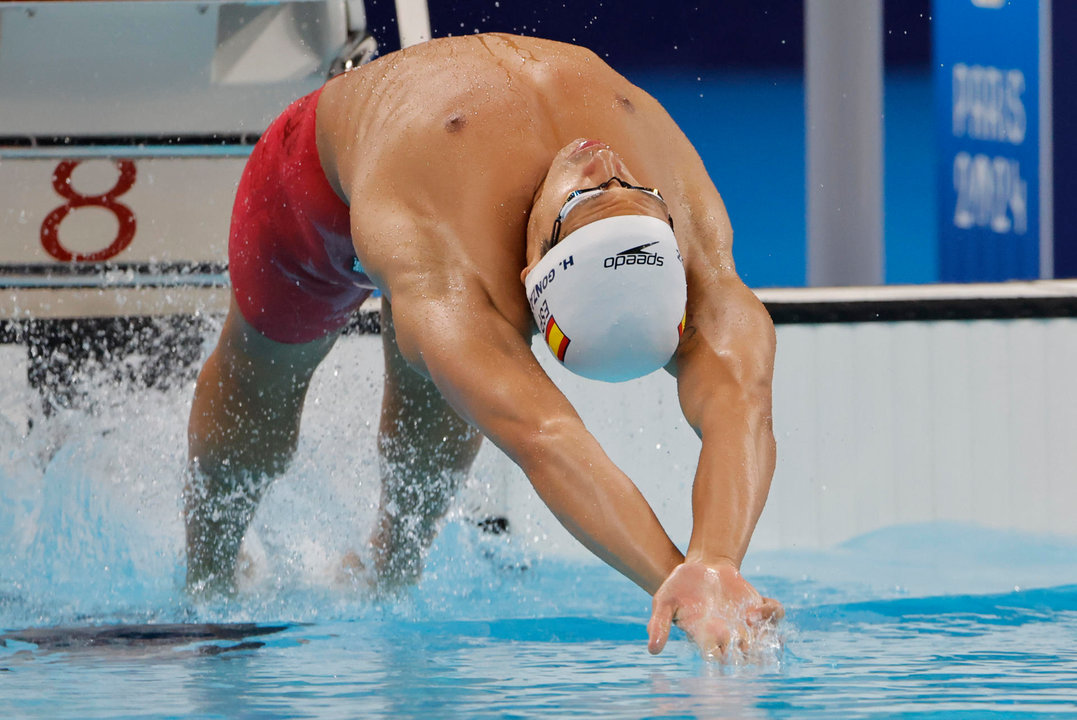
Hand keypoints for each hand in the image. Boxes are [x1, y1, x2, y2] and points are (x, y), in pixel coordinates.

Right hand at [647, 560, 782, 659]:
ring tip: (750, 617)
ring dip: (768, 636)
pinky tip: (757, 606)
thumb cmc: (678, 587)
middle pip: (748, 657)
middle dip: (752, 655)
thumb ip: (658, 625)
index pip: (719, 661)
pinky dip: (771, 613)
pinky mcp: (757, 606)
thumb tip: (652, 650)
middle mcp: (730, 635)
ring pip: (767, 639)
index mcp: (707, 639)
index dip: (724, 660)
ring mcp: (746, 622)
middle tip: (745, 639)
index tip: (722, 645)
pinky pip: (775, 615)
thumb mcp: (663, 602)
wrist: (700, 566)